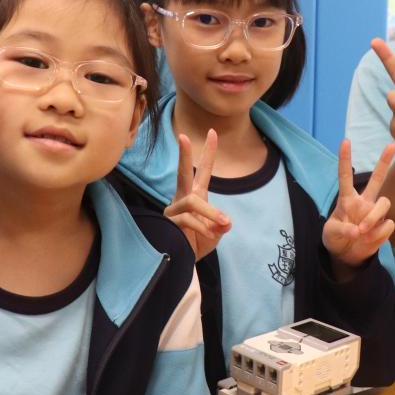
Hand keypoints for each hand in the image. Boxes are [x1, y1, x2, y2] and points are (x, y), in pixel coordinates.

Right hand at [163, 129, 229, 259]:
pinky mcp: (169, 222)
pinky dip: (202, 228)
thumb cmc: (198, 244)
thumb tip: (225, 222)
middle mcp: (183, 198)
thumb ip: (221, 225)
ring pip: (192, 202)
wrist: (185, 262)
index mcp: (197, 195)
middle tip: (182, 136)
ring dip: (210, 212)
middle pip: (182, 173)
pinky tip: (209, 235)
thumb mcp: (216, 233)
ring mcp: (174, 210)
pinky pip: (187, 220)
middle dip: (183, 155)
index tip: (212, 132)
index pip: (203, 171)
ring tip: (222, 223)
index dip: (208, 153)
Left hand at [323, 140, 394, 267]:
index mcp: (347, 199)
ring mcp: (375, 213)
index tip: (345, 141)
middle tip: (390, 145)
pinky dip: (378, 234)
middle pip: (377, 179)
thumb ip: (342, 229)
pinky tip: (368, 240)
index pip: (345, 176)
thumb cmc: (336, 238)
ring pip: (385, 203)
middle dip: (384, 162)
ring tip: (362, 232)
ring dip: (373, 218)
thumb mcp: (331, 234)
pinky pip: (388, 225)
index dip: (345, 159)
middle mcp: (364, 202)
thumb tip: (357, 230)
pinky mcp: (384, 226)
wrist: (346, 256)